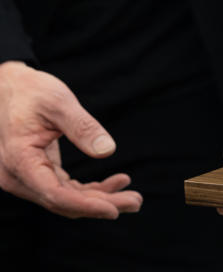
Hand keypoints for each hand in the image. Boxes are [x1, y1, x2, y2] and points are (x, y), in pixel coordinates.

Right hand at [0, 61, 141, 218]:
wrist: (10, 86)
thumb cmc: (32, 91)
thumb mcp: (59, 103)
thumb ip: (82, 126)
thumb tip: (108, 150)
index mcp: (20, 159)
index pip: (54, 194)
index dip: (86, 205)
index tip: (115, 209)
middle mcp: (17, 176)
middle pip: (63, 201)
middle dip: (102, 205)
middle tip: (136, 201)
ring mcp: (25, 177)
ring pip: (66, 199)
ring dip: (100, 200)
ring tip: (133, 198)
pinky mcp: (37, 173)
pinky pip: (65, 189)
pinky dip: (91, 190)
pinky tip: (117, 182)